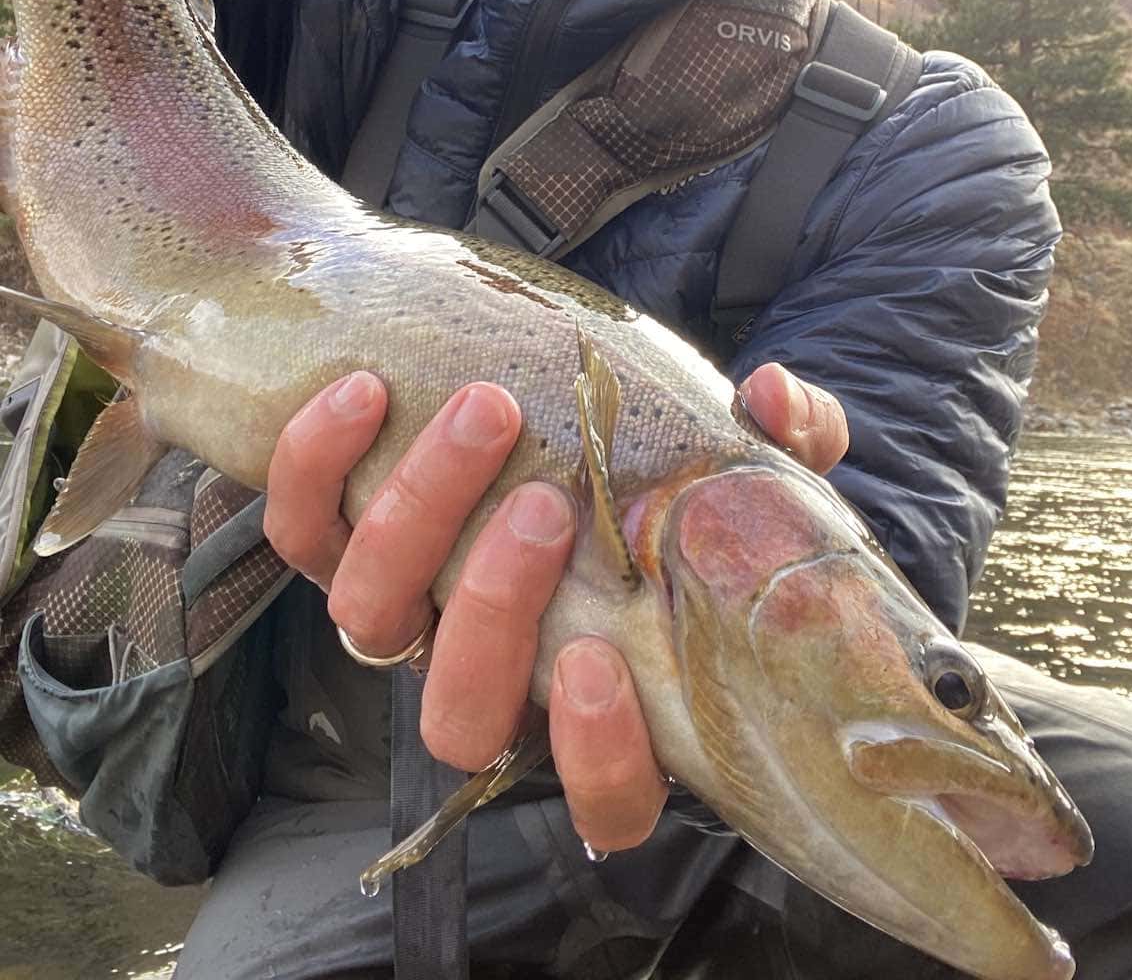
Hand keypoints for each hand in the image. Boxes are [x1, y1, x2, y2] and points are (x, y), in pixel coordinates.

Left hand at [262, 361, 847, 855]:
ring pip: (371, 620)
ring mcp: (410, 618)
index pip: (603, 799)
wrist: (548, 430)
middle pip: (458, 715)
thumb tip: (772, 401)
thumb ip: (776, 447)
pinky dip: (316, 462)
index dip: (595, 756)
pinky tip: (364, 387)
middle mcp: (494, 680)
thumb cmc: (661, 486)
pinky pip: (300, 526)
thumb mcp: (737, 470)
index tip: (600, 662)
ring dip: (419, 518)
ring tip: (485, 414)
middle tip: (546, 504)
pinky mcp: (341, 543)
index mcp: (605, 701)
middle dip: (496, 611)